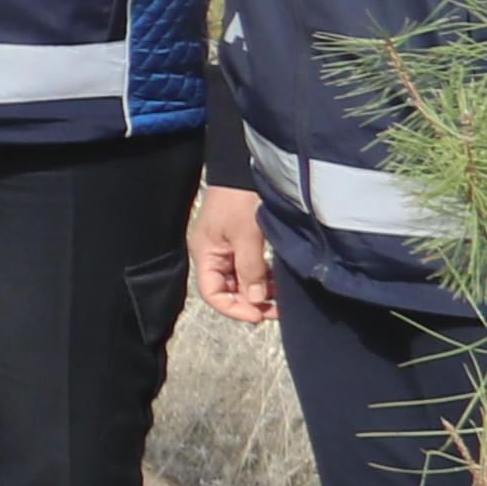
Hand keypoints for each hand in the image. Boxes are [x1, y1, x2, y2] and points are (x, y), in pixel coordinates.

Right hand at [190, 183, 272, 325]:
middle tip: (277, 311)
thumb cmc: (240, 200)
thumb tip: (255, 301)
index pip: (212, 293)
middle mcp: (213, 254)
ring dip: (259, 291)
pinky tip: (278, 282)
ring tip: (281, 299)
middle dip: (250, 302)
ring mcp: (226, 249)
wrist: (245, 170)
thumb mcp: (247, 237)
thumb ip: (250, 270)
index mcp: (205, 254)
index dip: (234, 309)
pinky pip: (249, 268)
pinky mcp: (241, 242)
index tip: (259, 315)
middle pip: (227, 290)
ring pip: (240, 281)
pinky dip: (263, 278)